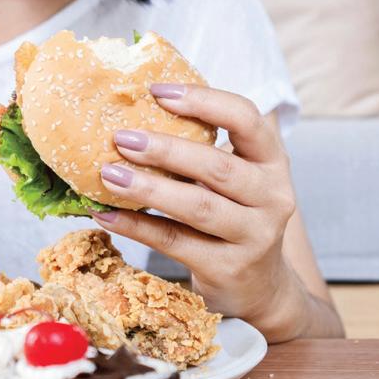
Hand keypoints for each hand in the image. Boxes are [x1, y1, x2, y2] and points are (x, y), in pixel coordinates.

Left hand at [91, 84, 303, 339]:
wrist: (260, 287)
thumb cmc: (233, 217)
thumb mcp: (233, 180)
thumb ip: (201, 150)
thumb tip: (130, 116)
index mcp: (272, 162)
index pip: (247, 119)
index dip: (203, 101)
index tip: (156, 91)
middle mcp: (272, 197)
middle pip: (218, 166)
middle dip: (165, 149)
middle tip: (121, 138)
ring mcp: (253, 237)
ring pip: (197, 206)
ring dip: (148, 188)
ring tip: (108, 174)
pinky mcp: (228, 268)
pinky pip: (174, 242)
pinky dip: (136, 227)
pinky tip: (105, 215)